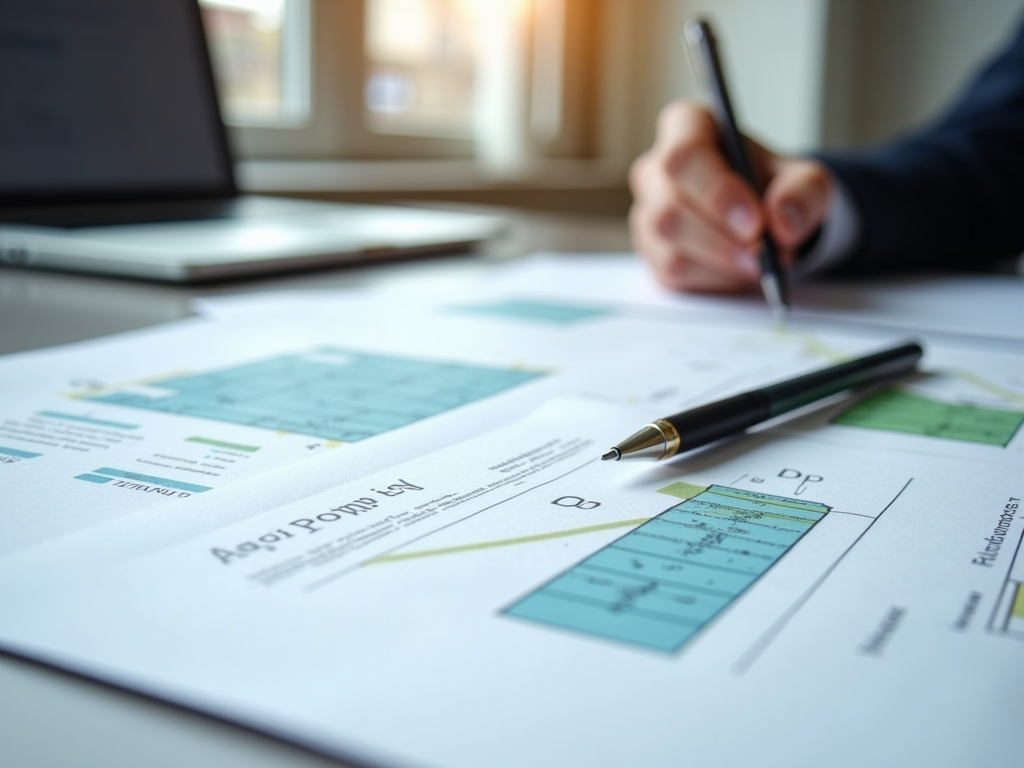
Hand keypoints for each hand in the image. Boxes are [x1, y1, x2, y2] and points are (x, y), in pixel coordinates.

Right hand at [629, 100, 833, 292]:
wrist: (765, 217)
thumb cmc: (774, 185)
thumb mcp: (805, 179)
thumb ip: (803, 192)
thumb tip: (782, 221)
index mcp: (687, 129)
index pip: (685, 155)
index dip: (717, 192)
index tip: (755, 222)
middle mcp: (656, 169)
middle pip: (669, 209)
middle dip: (720, 239)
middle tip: (763, 254)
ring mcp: (648, 213)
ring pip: (669, 247)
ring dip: (721, 263)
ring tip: (761, 264)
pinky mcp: (652, 252)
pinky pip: (673, 274)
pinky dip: (713, 279)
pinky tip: (739, 270)